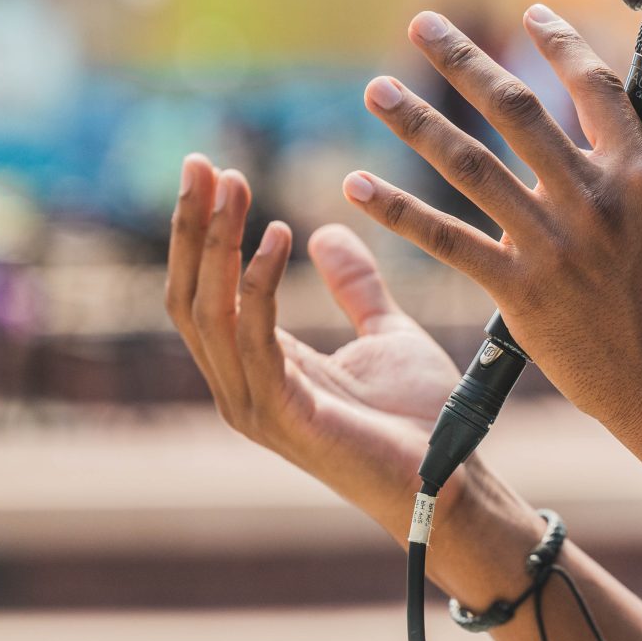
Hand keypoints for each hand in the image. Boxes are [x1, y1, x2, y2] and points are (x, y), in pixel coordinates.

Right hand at [165, 152, 468, 543]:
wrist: (451, 477)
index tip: (210, 167)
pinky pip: (256, 342)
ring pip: (209, 314)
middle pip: (190, 297)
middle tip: (201, 163)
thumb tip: (325, 231)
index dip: (202, 230)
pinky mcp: (284, 418)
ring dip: (217, 244)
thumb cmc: (417, 416)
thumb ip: (353, 286)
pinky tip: (278, 237)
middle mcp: (242, 386)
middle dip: (193, 227)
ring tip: (234, 184)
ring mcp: (255, 406)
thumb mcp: (384, 331)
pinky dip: (258, 286)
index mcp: (257, 366)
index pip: (205, 290)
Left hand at [341, 5, 641, 461]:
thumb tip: (597, 145)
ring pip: (470, 163)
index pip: (595, 85)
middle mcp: (597, 198)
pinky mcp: (523, 293)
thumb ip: (630, 182)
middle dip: (462, 60)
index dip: (559, 43)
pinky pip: (447, 240)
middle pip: (517, 108)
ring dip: (415, 122)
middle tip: (422, 25)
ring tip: (375, 91)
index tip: (528, 14)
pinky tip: (358, 187)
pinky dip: (397, 211)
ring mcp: (557, 244)